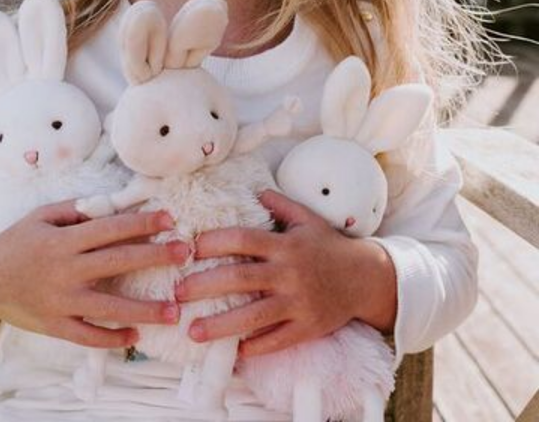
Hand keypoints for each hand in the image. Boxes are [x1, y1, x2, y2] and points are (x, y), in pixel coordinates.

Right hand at [0, 201, 188, 347]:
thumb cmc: (17, 242)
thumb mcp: (41, 216)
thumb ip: (75, 210)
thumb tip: (111, 204)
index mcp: (63, 240)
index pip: (109, 229)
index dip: (141, 223)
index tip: (168, 219)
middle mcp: (64, 271)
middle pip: (117, 262)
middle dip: (154, 257)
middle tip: (185, 253)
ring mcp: (60, 302)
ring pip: (109, 306)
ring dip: (144, 308)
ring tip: (175, 310)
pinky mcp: (55, 325)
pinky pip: (88, 336)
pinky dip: (112, 338)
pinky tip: (136, 336)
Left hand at [174, 190, 396, 357]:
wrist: (366, 278)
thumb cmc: (329, 246)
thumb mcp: (308, 219)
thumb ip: (280, 204)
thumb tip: (256, 190)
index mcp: (285, 245)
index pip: (243, 239)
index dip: (214, 242)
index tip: (189, 248)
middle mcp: (289, 274)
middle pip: (240, 278)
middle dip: (204, 286)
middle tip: (177, 293)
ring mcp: (298, 303)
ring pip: (253, 316)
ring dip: (220, 325)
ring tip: (192, 331)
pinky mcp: (307, 328)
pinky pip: (276, 341)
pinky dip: (253, 348)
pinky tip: (231, 352)